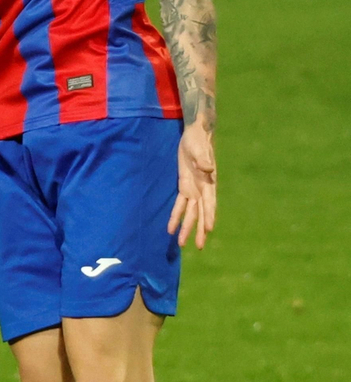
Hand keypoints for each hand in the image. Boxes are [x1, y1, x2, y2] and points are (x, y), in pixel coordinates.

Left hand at [168, 123, 216, 248]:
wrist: (194, 135)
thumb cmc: (198, 141)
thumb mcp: (199, 149)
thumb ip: (204, 160)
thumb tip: (208, 170)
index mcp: (209, 182)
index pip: (209, 202)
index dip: (209, 216)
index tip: (208, 230)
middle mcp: (203, 189)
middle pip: (201, 213)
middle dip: (199, 230)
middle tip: (199, 246)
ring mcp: (193, 189)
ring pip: (191, 213)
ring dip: (187, 228)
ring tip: (182, 244)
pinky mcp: (184, 186)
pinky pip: (180, 205)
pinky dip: (176, 216)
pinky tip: (171, 229)